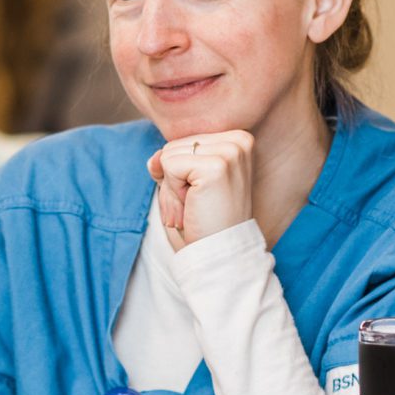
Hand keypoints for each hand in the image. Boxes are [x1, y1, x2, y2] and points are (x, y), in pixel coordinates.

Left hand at [146, 130, 254, 249]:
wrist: (220, 254)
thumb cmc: (204, 222)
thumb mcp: (186, 184)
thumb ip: (170, 163)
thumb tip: (154, 158)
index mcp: (238, 140)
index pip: (185, 141)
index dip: (181, 173)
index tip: (202, 195)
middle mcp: (239, 141)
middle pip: (174, 145)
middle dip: (174, 181)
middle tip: (197, 205)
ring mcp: (230, 152)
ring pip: (168, 154)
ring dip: (172, 188)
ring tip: (196, 207)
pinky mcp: (217, 166)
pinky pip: (169, 166)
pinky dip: (172, 192)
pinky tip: (193, 207)